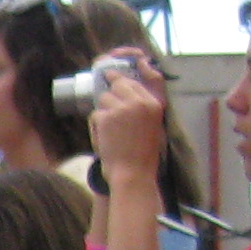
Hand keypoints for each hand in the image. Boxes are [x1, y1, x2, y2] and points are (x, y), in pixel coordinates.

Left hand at [86, 55, 169, 189]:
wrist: (133, 173)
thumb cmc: (142, 155)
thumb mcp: (153, 126)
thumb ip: (142, 109)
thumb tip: (125, 96)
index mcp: (154, 104)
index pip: (136, 82)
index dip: (123, 80)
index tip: (113, 77)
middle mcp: (139, 102)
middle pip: (119, 84)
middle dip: (110, 90)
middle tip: (104, 96)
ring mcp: (122, 108)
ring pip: (104, 98)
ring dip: (103, 111)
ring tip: (109, 130)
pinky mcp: (106, 117)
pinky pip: (95, 114)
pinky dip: (96, 126)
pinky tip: (104, 138)